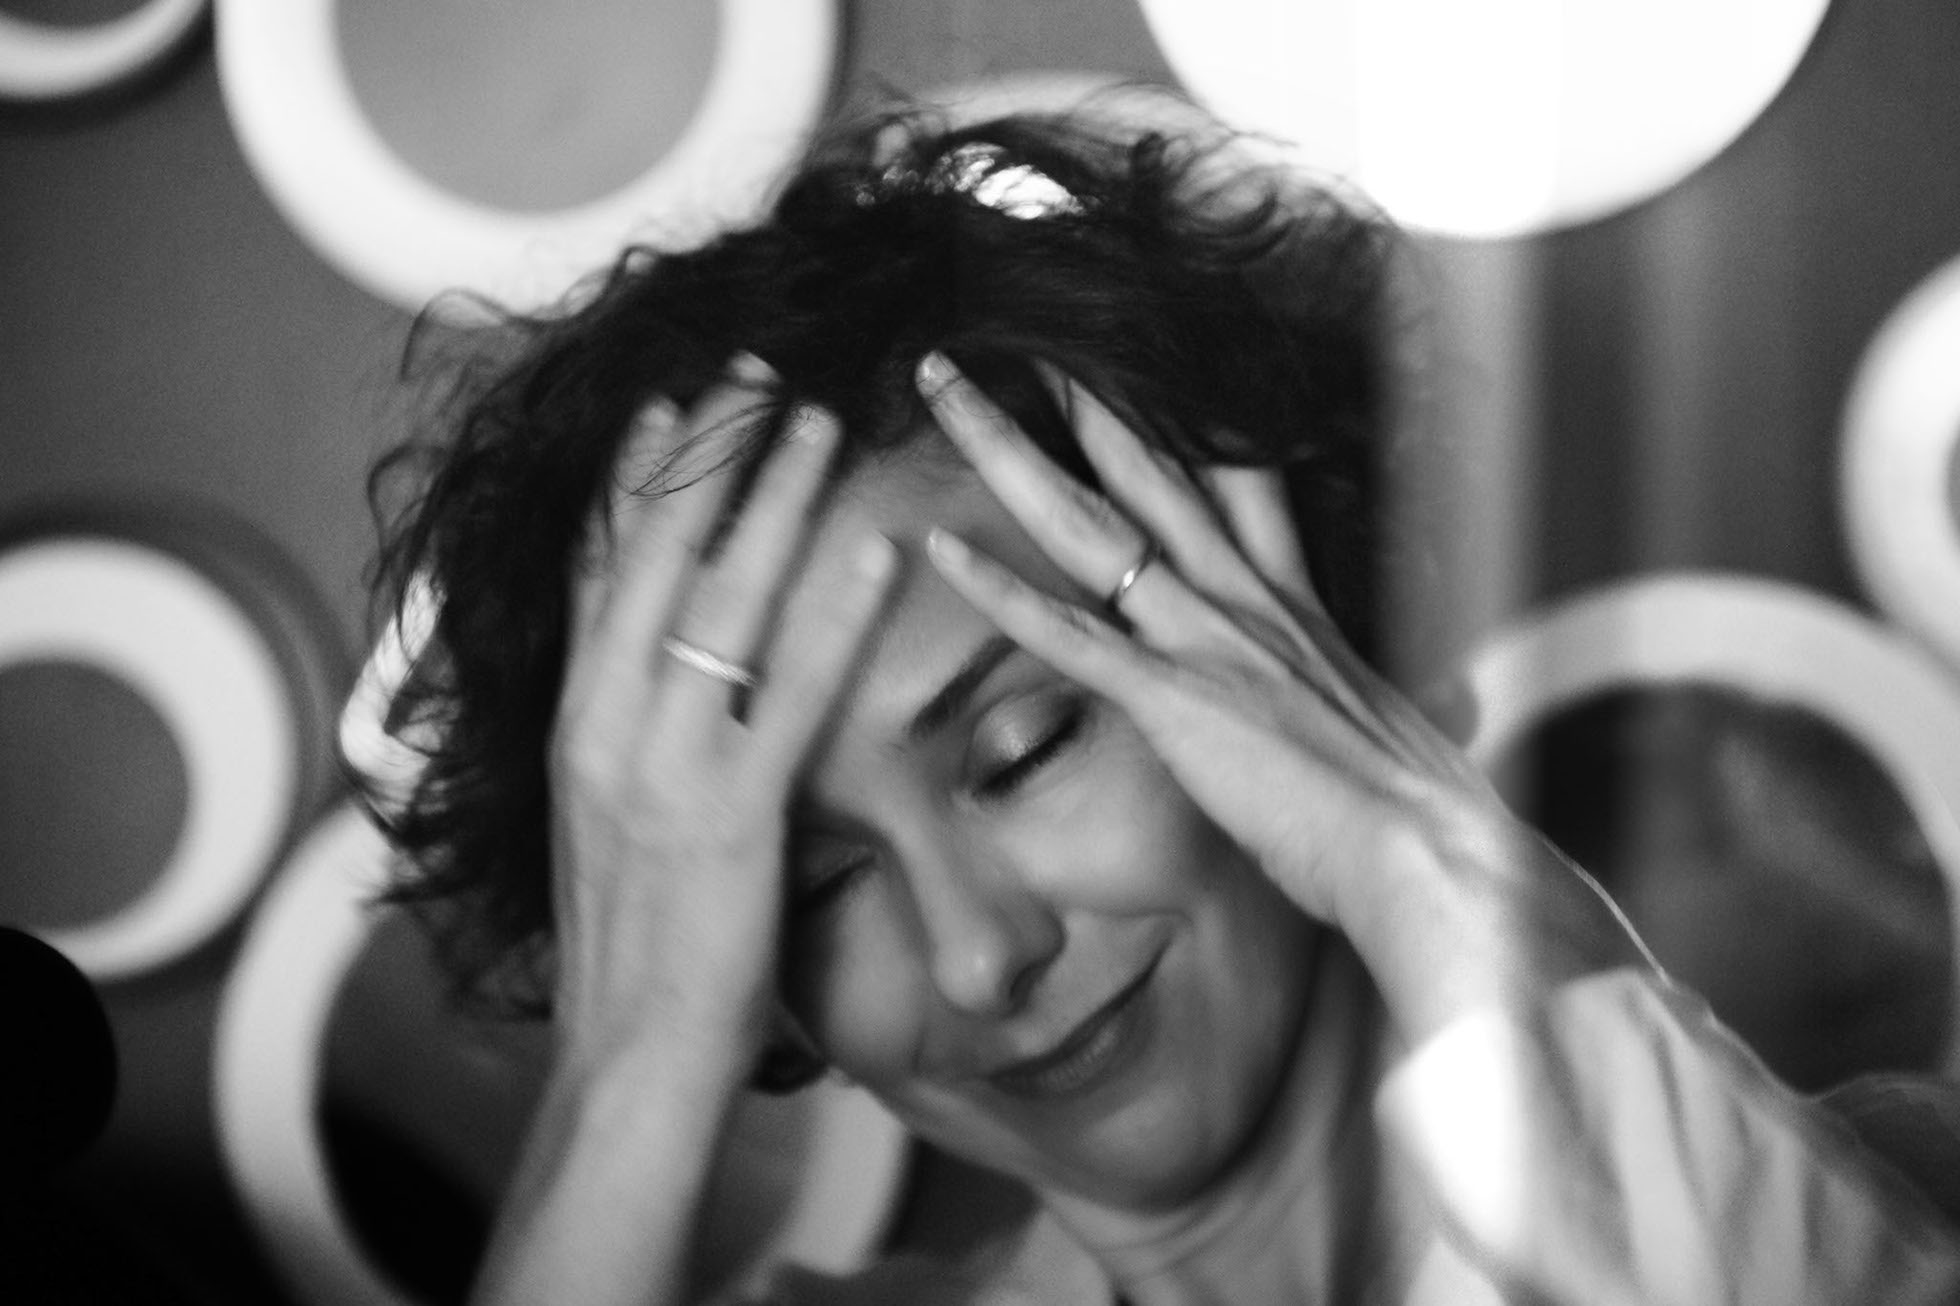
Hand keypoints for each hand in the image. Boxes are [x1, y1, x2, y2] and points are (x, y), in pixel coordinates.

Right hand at [548, 361, 894, 1077]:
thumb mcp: (605, 823)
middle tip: (752, 372)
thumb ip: (630, 742)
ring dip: (772, 499)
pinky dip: (835, 615)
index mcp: (575, 725)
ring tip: (818, 419)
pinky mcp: (731, 813)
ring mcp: (664, 765)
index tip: (665, 408)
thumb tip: (662, 687)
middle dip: (705, 456)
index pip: (596, 574)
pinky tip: (876, 551)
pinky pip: (792, 692)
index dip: (631, 483)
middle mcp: (606, 725)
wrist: (628, 1055)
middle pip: (654, 556)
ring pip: (718, 600)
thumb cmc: (631, 950)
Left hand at [914, 354, 1645, 1037]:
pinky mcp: (1178, 699)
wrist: (1432, 851)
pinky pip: (1067, 635)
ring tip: (945, 388)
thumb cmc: (1415, 810)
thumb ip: (1350, 694)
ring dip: (1006, 450)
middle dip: (1081, 397)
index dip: (1183, 420)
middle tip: (1024, 335)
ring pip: (1088, 524)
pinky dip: (998, 591)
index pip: (1232, 479)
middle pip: (1149, 468)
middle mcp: (1245, 597)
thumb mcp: (1382, 724)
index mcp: (1291, 600)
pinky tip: (939, 548)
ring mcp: (1208, 640)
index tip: (1143, 365)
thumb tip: (1370, 707)